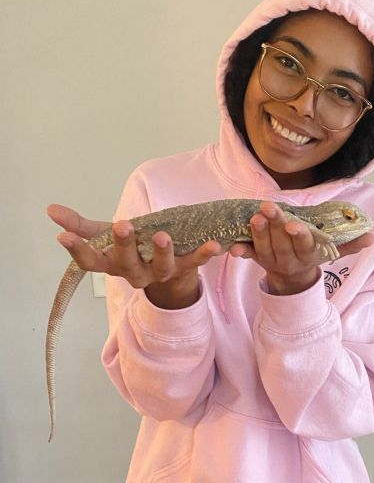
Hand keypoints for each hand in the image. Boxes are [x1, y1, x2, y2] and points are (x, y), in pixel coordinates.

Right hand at [47, 204, 221, 308]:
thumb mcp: (107, 236)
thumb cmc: (134, 249)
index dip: (77, 250)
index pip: (90, 261)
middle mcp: (135, 273)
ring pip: (160, 266)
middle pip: (126, 263)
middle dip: (123, 245)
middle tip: (123, 226)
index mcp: (113, 264)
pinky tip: (214, 244)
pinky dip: (205, 253)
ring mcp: (161, 273)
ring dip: (162, 251)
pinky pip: (196, 262)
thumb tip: (50, 210)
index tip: (62, 236)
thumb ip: (81, 225)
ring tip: (162, 235)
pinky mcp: (186, 268)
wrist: (170, 273)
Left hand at [229, 202, 373, 294]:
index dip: (299, 235)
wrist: (293, 280)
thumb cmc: (312, 255)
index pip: (304, 244)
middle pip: (281, 243)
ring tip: (255, 216)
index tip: (294, 225)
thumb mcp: (331, 252)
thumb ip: (349, 244)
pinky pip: (248, 256)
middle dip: (275, 226)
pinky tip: (232, 245)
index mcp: (308, 255)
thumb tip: (372, 237)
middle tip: (268, 208)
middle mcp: (289, 260)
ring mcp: (271, 261)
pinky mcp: (258, 260)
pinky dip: (240, 251)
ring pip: (264, 248)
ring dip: (258, 233)